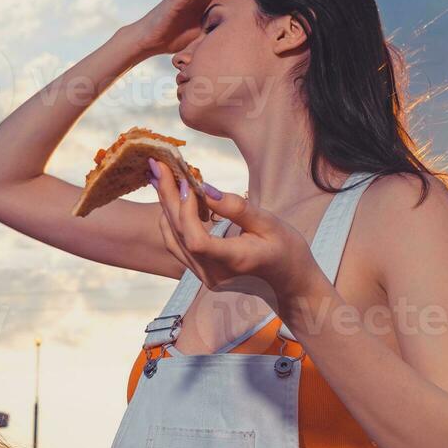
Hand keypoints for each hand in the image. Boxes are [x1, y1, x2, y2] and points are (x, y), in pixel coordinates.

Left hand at [150, 158, 318, 305]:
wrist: (288, 281)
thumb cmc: (285, 250)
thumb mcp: (269, 224)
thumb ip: (237, 208)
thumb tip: (207, 189)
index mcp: (234, 262)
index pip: (197, 242)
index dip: (187, 212)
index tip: (187, 183)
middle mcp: (214, 273)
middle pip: (180, 235)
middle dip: (168, 198)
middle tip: (159, 166)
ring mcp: (205, 276)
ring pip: (173, 240)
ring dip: (165, 207)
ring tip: (160, 177)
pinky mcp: (201, 271)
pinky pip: (177, 246)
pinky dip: (172, 220)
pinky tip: (171, 198)